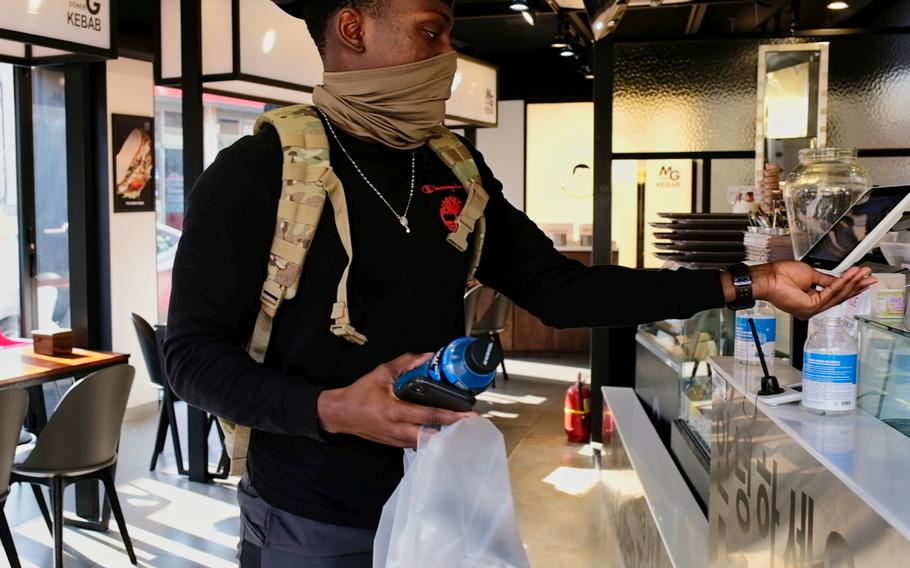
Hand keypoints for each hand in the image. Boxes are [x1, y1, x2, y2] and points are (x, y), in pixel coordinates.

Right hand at [316, 353, 473, 447]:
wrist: (339, 414)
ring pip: (426, 442)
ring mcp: (396, 440)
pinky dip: (429, 438)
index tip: (467, 415)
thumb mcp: (381, 373)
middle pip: (432, 435)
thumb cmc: (359, 394)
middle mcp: (397, 429)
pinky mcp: (394, 444)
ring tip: (458, 426)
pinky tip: (439, 431)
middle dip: (452, 430)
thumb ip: (405, 363)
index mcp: (395, 411)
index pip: (429, 416)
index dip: (450, 416)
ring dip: (442, 436)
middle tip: (470, 424)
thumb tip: (427, 356)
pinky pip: (416, 443)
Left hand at [733, 261, 876, 319]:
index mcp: (811, 301)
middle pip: (839, 297)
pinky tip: (851, 276)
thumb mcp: (810, 275)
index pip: (835, 295)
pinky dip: (841, 283)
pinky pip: (830, 293)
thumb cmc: (780, 275)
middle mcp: (812, 308)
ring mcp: (811, 309)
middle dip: (856, 285)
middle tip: (870, 277)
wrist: (767, 278)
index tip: (863, 277)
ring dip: (852, 282)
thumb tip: (840, 280)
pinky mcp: (810, 306)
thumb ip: (827, 281)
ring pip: (837, 295)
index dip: (850, 286)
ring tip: (863, 273)